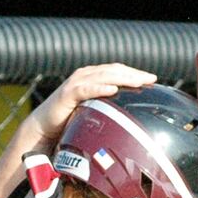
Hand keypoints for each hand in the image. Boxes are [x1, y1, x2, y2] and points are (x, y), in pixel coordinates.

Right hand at [27, 63, 157, 145]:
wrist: (44, 127)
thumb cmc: (69, 121)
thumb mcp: (92, 113)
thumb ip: (107, 111)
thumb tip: (127, 122)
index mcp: (92, 78)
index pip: (118, 71)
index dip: (135, 73)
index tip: (153, 80)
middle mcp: (85, 76)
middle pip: (114, 71)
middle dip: (134, 74)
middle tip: (151, 79)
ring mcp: (76, 83)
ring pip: (103, 76)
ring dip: (122, 78)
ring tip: (139, 82)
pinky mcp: (68, 93)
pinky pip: (86, 89)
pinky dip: (100, 88)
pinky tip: (113, 89)